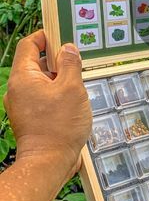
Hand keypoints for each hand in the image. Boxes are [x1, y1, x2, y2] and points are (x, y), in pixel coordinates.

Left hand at [4, 30, 91, 178]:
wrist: (48, 164)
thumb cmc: (59, 127)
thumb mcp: (72, 88)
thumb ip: (70, 64)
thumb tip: (68, 48)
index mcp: (23, 77)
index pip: (28, 45)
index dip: (45, 37)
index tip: (62, 36)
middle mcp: (18, 89)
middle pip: (35, 63)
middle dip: (57, 60)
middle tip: (77, 62)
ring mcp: (22, 105)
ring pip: (41, 81)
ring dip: (59, 79)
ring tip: (78, 85)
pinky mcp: (30, 118)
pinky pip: (42, 97)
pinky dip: (56, 94)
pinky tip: (73, 102)